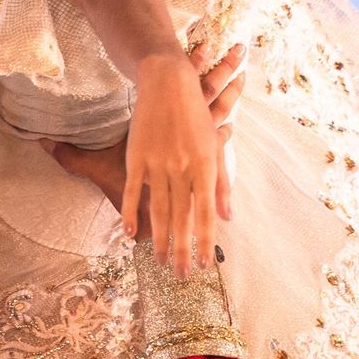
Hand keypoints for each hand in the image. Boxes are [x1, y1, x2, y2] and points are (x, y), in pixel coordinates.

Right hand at [40, 43, 247, 270]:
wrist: (169, 82)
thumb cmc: (196, 116)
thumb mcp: (214, 146)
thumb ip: (221, 183)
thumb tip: (227, 217)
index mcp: (206, 166)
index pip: (206, 214)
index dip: (206, 242)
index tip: (206, 265)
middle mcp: (183, 168)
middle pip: (183, 218)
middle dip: (183, 250)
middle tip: (183, 276)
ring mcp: (158, 163)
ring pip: (159, 209)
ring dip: (160, 239)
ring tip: (161, 261)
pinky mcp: (137, 156)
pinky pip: (134, 190)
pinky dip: (132, 213)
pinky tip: (131, 234)